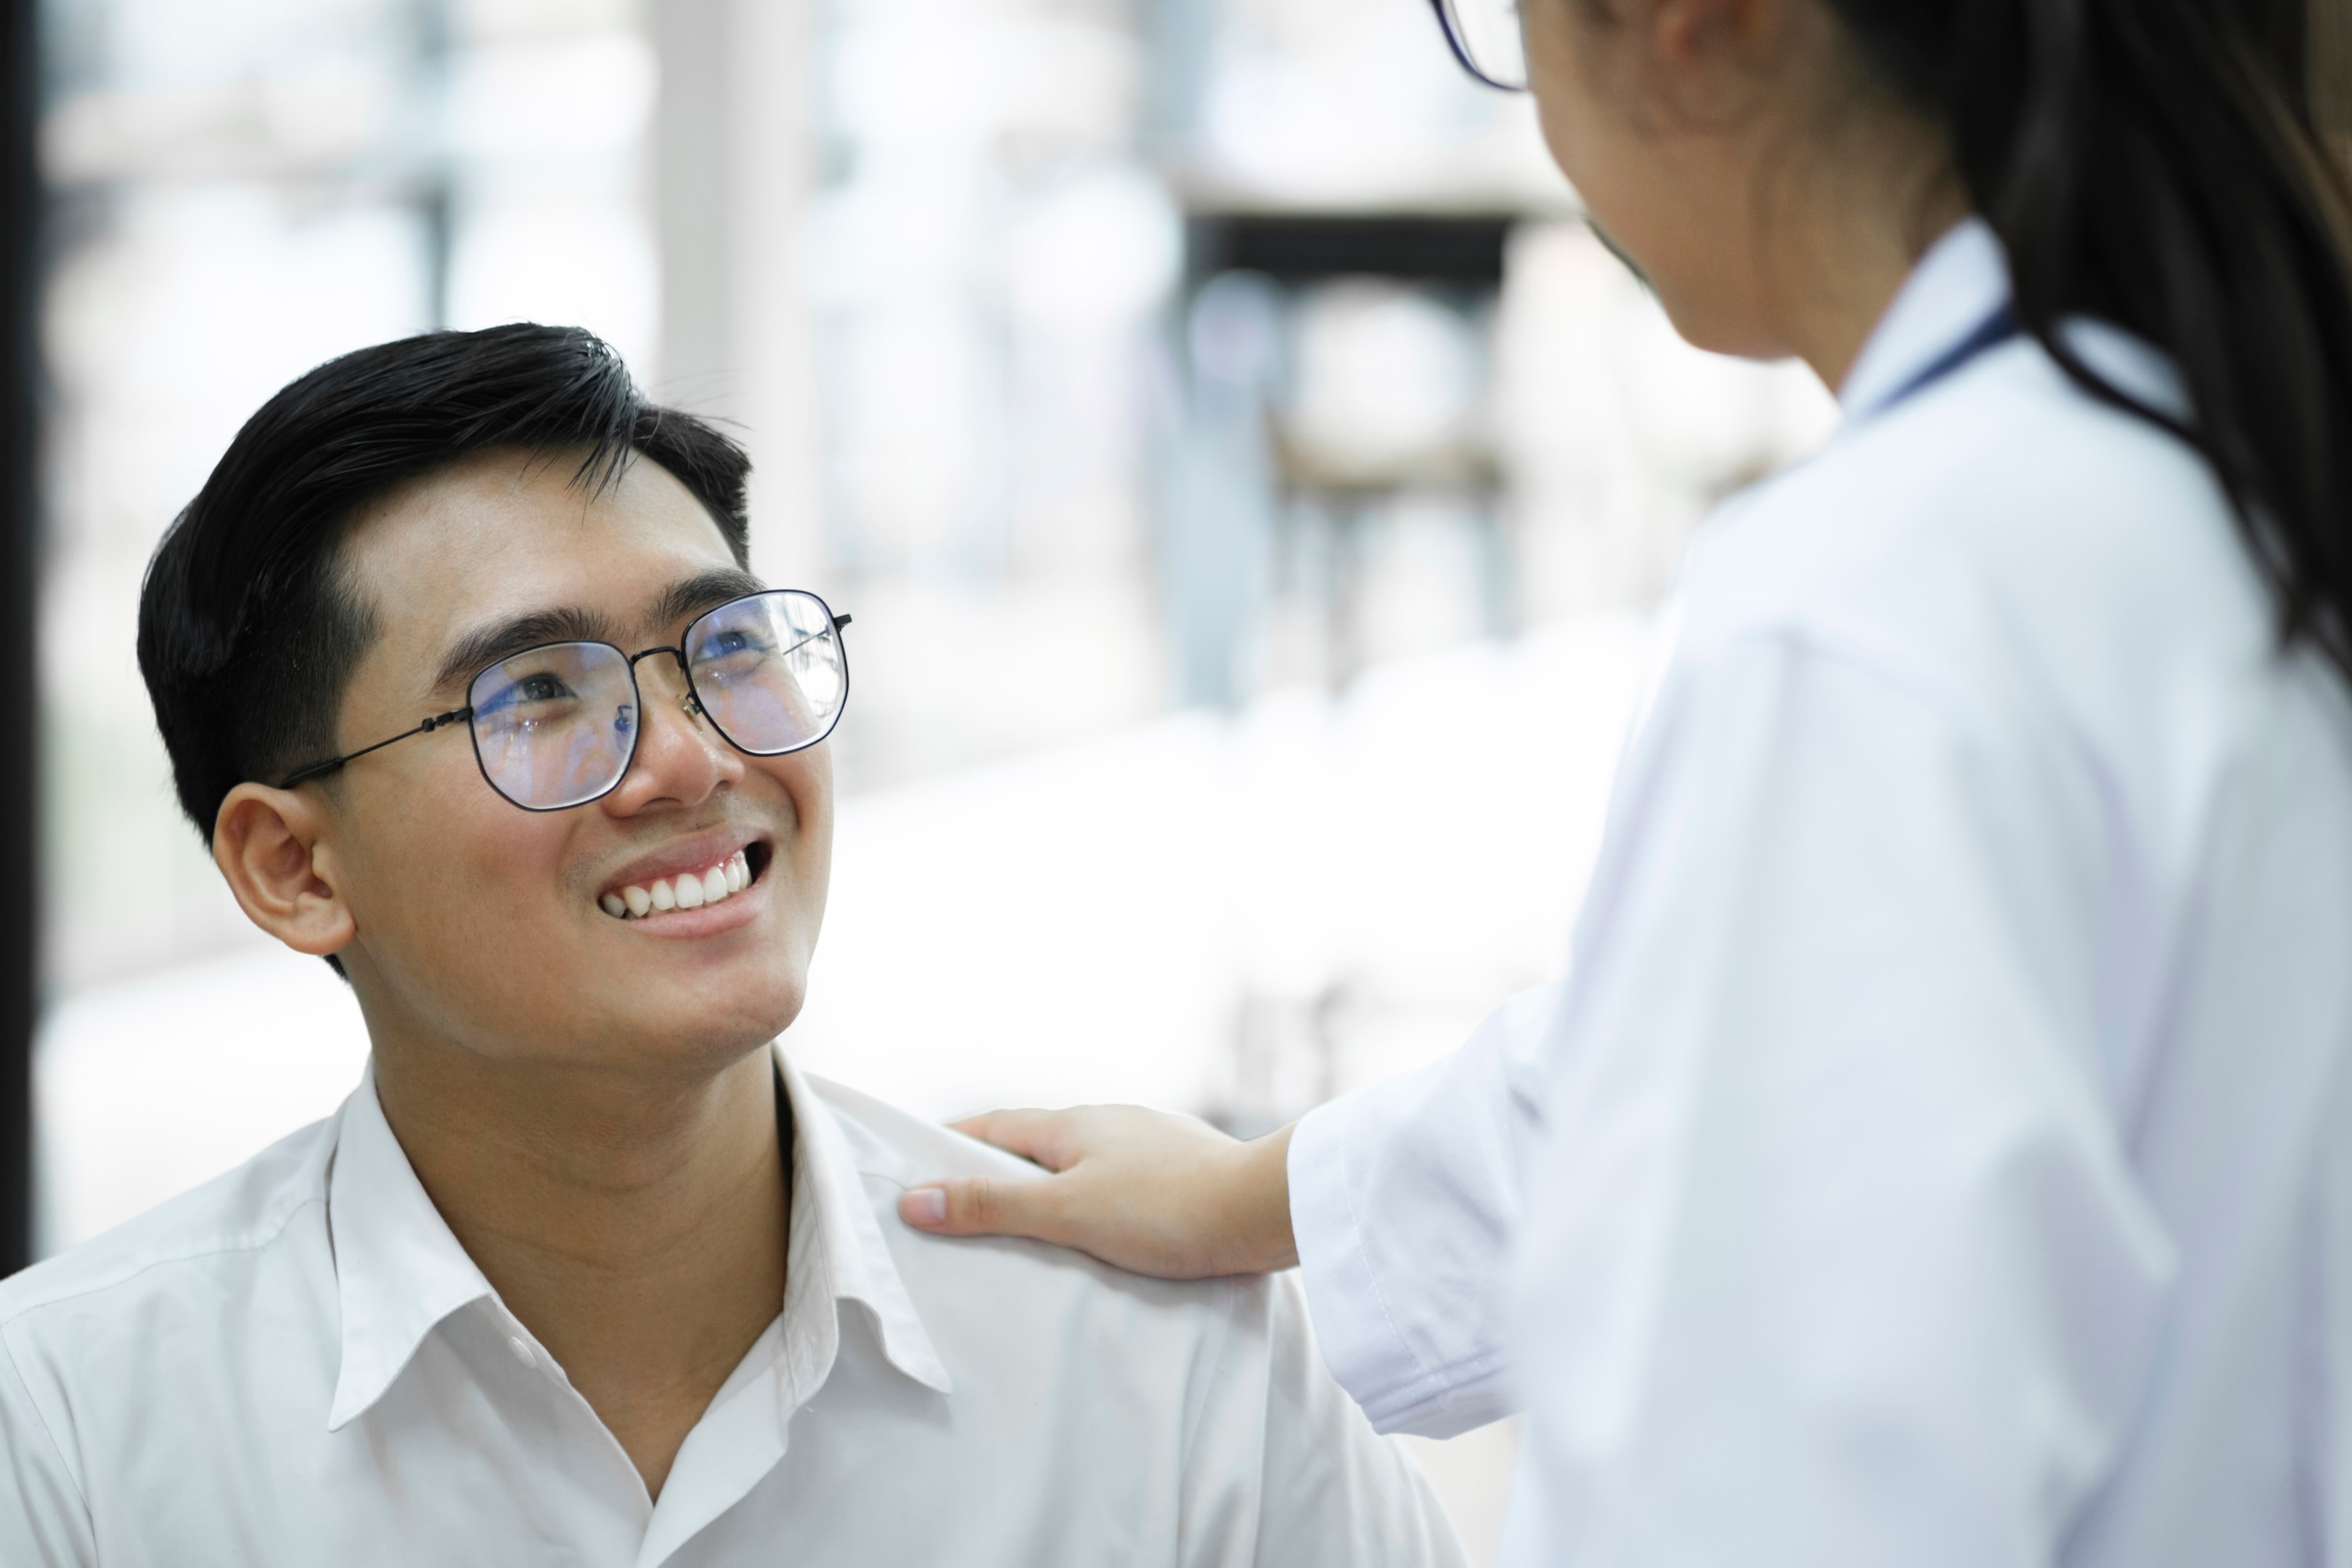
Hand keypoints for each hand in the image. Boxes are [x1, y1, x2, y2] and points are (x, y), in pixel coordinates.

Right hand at [898, 1106, 1298, 1278]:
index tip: (916, 1162)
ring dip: (1050, 1186)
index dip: (952, 1143)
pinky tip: (1103, 1230)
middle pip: (1037, 1142)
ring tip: (1027, 1227)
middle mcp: (1111, 1121)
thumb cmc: (1165, 1209)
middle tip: (962, 1204)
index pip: (994, 1125)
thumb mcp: (1067, 1212)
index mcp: (1074, 1124)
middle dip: (998, 1168)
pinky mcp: (1184, 1167)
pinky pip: (1121, 1179)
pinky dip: (1095, 1199)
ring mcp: (1152, 1141)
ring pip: (1083, 1160)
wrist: (1264, 1208)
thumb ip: (993, 1207)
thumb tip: (914, 1198)